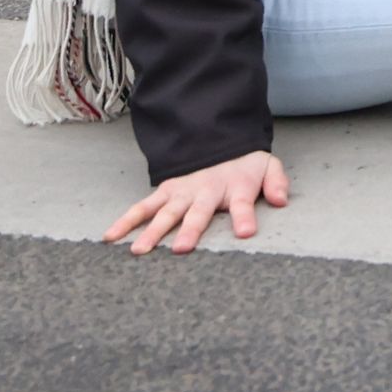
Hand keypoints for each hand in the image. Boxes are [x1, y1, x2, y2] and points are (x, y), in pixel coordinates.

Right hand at [104, 150, 287, 255]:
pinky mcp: (164, 193)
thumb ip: (276, 182)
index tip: (245, 232)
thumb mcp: (268, 166)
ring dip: (153, 231)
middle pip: (197, 212)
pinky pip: (142, 207)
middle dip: (190, 230)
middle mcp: (205, 191)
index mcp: (234, 186)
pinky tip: (111, 237)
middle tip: (181, 249)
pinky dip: (126, 221)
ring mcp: (182, 193)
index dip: (244, 216)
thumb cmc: (244, 164)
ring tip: (139, 251)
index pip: (241, 203)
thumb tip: (281, 200)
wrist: (220, 141)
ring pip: (165, 213)